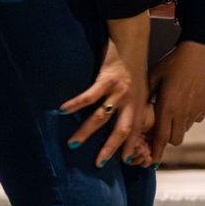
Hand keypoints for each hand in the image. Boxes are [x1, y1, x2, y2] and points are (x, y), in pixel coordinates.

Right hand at [61, 13, 151, 167]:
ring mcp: (119, 91)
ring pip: (102, 116)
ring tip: (73, 144)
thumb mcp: (142, 90)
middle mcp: (132, 101)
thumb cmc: (134, 68)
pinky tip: (62, 110)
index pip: (137, 132)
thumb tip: (124, 125)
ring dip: (87, 131)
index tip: (126, 163)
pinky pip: (89, 95)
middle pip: (122, 130)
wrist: (133, 41)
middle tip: (98, 164)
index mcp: (140, 105)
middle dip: (111, 148)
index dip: (132, 147)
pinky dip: (76, 104)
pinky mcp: (107, 79)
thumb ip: (134, 107)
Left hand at [147, 40, 204, 164]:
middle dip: (167, 139)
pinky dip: (189, 117)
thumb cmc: (171, 63)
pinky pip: (196, 119)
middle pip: (175, 139)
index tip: (153, 161)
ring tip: (172, 112)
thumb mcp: (152, 79)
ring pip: (185, 129)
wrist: (198, 52)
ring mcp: (196, 110)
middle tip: (161, 130)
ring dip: (177, 127)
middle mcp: (183, 112)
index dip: (156, 151)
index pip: (161, 137)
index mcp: (167, 107)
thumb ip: (145, 98)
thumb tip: (137, 113)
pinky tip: (184, 103)